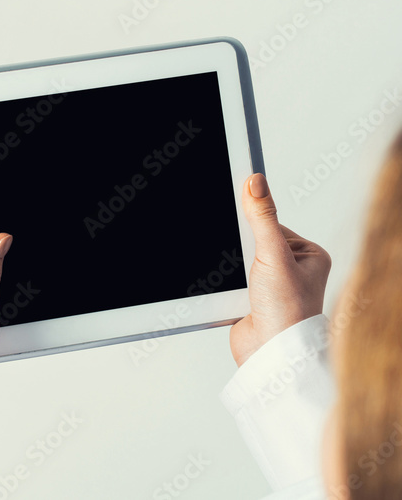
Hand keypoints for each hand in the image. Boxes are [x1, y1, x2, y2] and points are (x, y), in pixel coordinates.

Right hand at [229, 173, 330, 365]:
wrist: (271, 354)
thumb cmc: (288, 312)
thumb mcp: (273, 255)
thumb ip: (262, 218)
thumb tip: (255, 181)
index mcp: (309, 255)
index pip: (273, 224)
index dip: (253, 223)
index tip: (236, 217)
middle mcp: (294, 269)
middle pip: (253, 240)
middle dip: (241, 250)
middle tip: (246, 265)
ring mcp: (272, 285)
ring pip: (240, 260)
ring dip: (232, 269)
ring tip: (244, 285)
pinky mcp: (252, 299)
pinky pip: (231, 279)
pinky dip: (226, 283)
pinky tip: (233, 292)